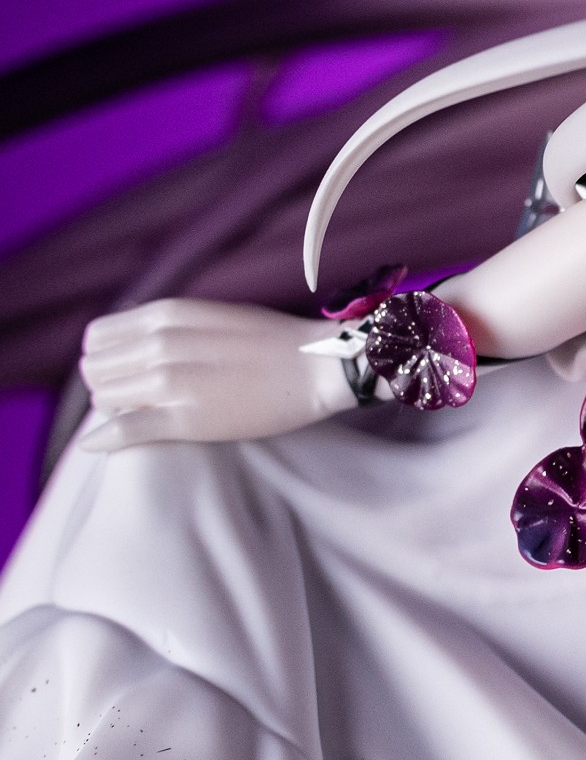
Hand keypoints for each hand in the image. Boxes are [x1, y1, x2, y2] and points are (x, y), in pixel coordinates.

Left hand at [78, 299, 357, 451]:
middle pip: (94, 370)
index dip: (106, 358)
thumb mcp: (211, 315)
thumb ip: (169, 324)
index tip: (127, 372)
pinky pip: (122, 431)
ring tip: (146, 414)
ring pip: (103, 399)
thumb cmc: (274, 341)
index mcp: (166, 314)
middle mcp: (160, 343)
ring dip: (116, 410)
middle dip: (108, 385)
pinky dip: (104, 439)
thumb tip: (135, 336)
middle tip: (136, 398)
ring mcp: (170, 382)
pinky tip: (98, 444)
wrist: (318, 366)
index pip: (97, 338)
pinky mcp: (185, 419)